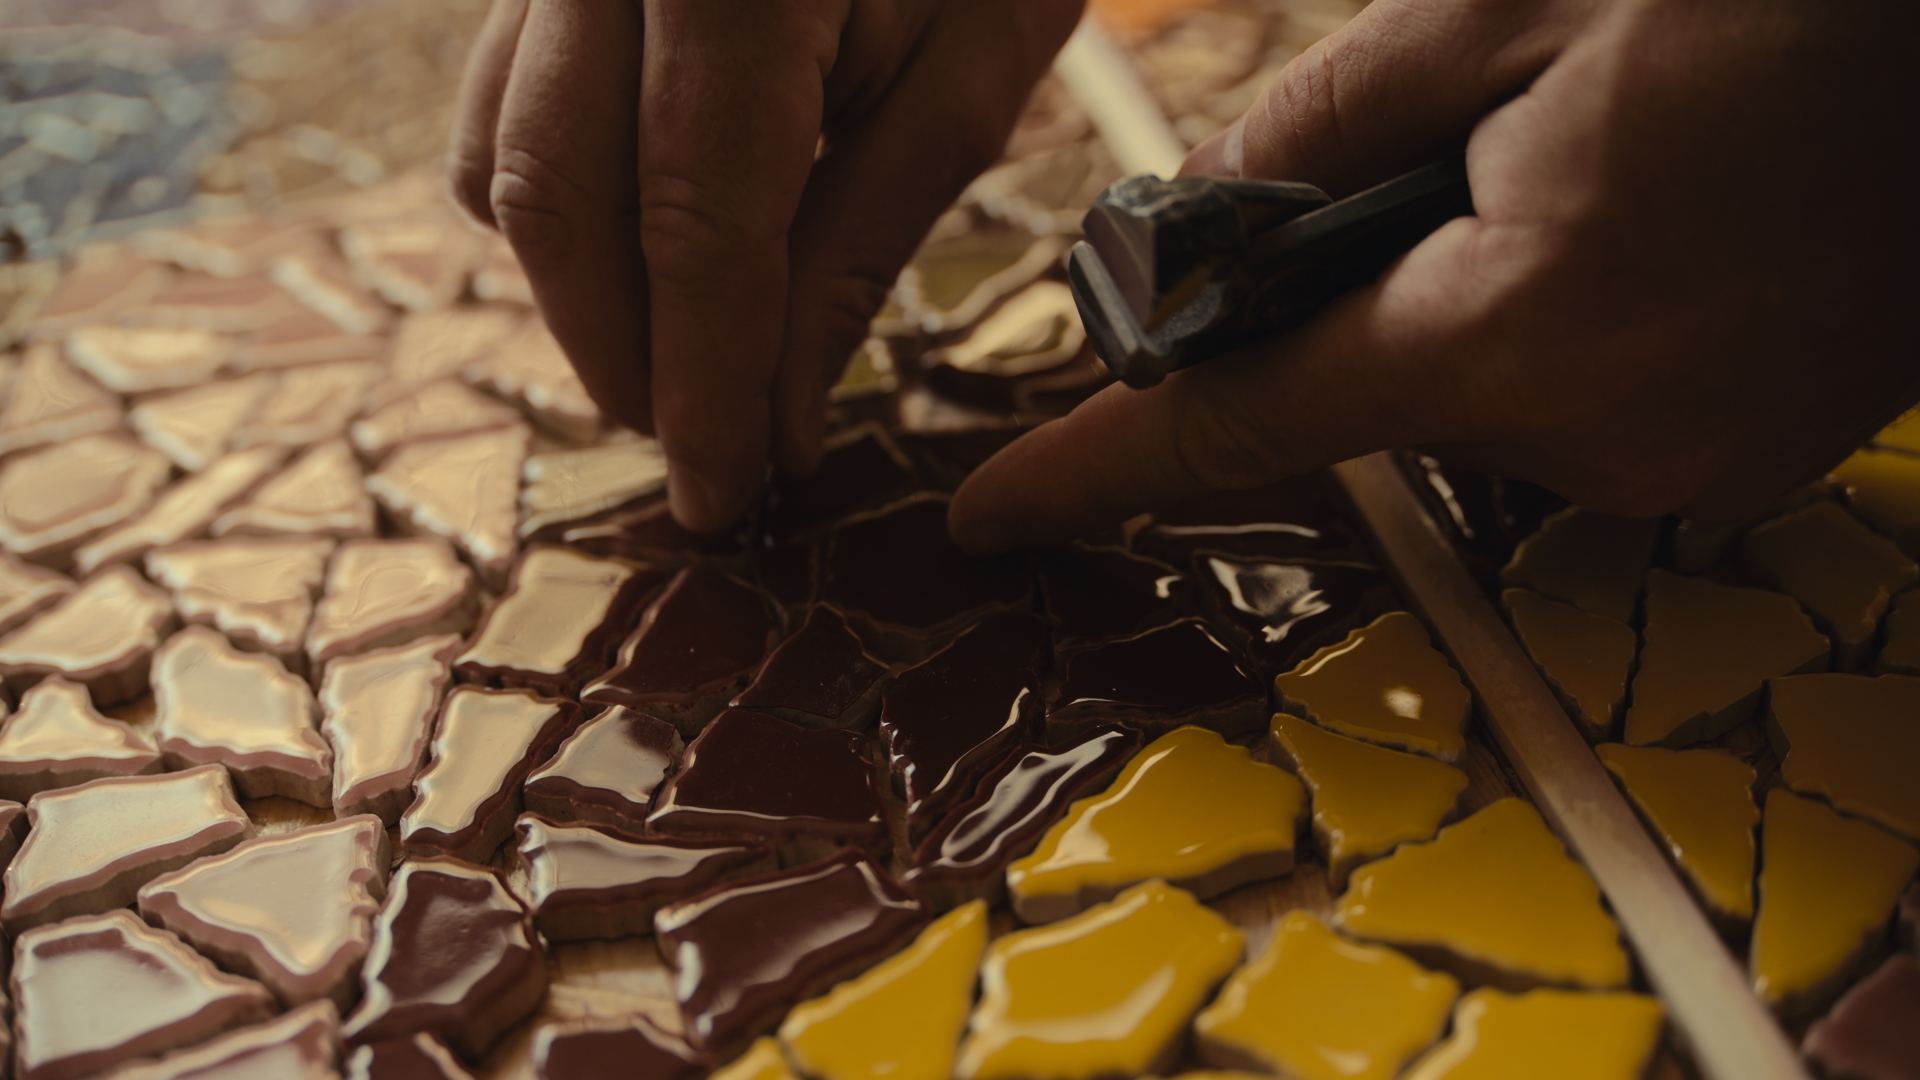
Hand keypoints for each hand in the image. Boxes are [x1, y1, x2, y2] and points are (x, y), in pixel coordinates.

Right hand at [449, 0, 1081, 530]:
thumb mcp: (978, 59)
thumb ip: (864, 239)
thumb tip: (775, 419)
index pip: (694, 222)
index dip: (703, 381)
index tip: (723, 495)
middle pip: (555, 199)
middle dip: (623, 354)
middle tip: (700, 447)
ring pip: (501, 158)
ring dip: (581, 292)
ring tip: (679, 359)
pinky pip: (500, 101)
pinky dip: (555, 202)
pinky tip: (642, 244)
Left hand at [949, 0, 1919, 553]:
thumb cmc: (1780, 4)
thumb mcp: (1512, 8)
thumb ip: (1322, 120)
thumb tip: (1209, 210)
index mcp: (1515, 332)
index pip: (1240, 424)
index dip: (1098, 469)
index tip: (998, 515)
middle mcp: (1596, 438)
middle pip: (1371, 390)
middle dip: (1360, 288)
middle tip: (1461, 152)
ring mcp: (1684, 464)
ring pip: (1478, 393)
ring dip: (1472, 297)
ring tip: (1591, 164)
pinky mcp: (1744, 456)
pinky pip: (1580, 404)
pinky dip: (1559, 324)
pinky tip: (1641, 219)